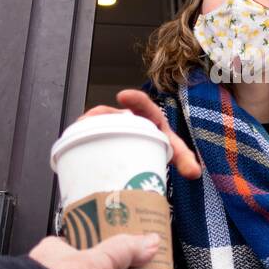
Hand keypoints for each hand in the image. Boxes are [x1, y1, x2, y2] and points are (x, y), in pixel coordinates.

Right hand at [78, 90, 201, 178]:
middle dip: (102, 114)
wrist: (154, 150)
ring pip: (100, 122)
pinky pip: (93, 133)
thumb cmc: (164, 145)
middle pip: (114, 112)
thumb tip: (194, 173)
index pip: (144, 105)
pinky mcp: (106, 136)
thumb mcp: (175, 150)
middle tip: (90, 119)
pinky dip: (83, 136)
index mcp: (150, 117)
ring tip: (77, 132)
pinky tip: (74, 144)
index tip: (123, 96)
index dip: (135, 99)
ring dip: (88, 125)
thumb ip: (185, 159)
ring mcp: (116, 127)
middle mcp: (130, 119)